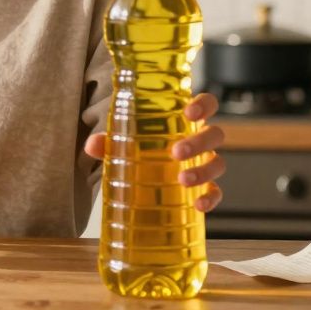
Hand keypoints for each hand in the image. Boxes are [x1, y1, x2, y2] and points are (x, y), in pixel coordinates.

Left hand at [83, 92, 225, 212]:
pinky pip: (217, 192)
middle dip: (199, 141)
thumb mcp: (123, 143)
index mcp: (183, 122)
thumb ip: (108, 142)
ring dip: (204, 170)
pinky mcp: (205, 188)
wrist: (143, 181)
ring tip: (183, 180)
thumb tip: (92, 145)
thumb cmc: (139, 151)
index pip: (206, 104)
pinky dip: (211, 198)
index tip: (189, 113)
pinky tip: (199, 205)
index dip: (203, 105)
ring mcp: (204, 164)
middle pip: (215, 134)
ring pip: (218, 162)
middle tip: (176, 152)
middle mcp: (199, 140)